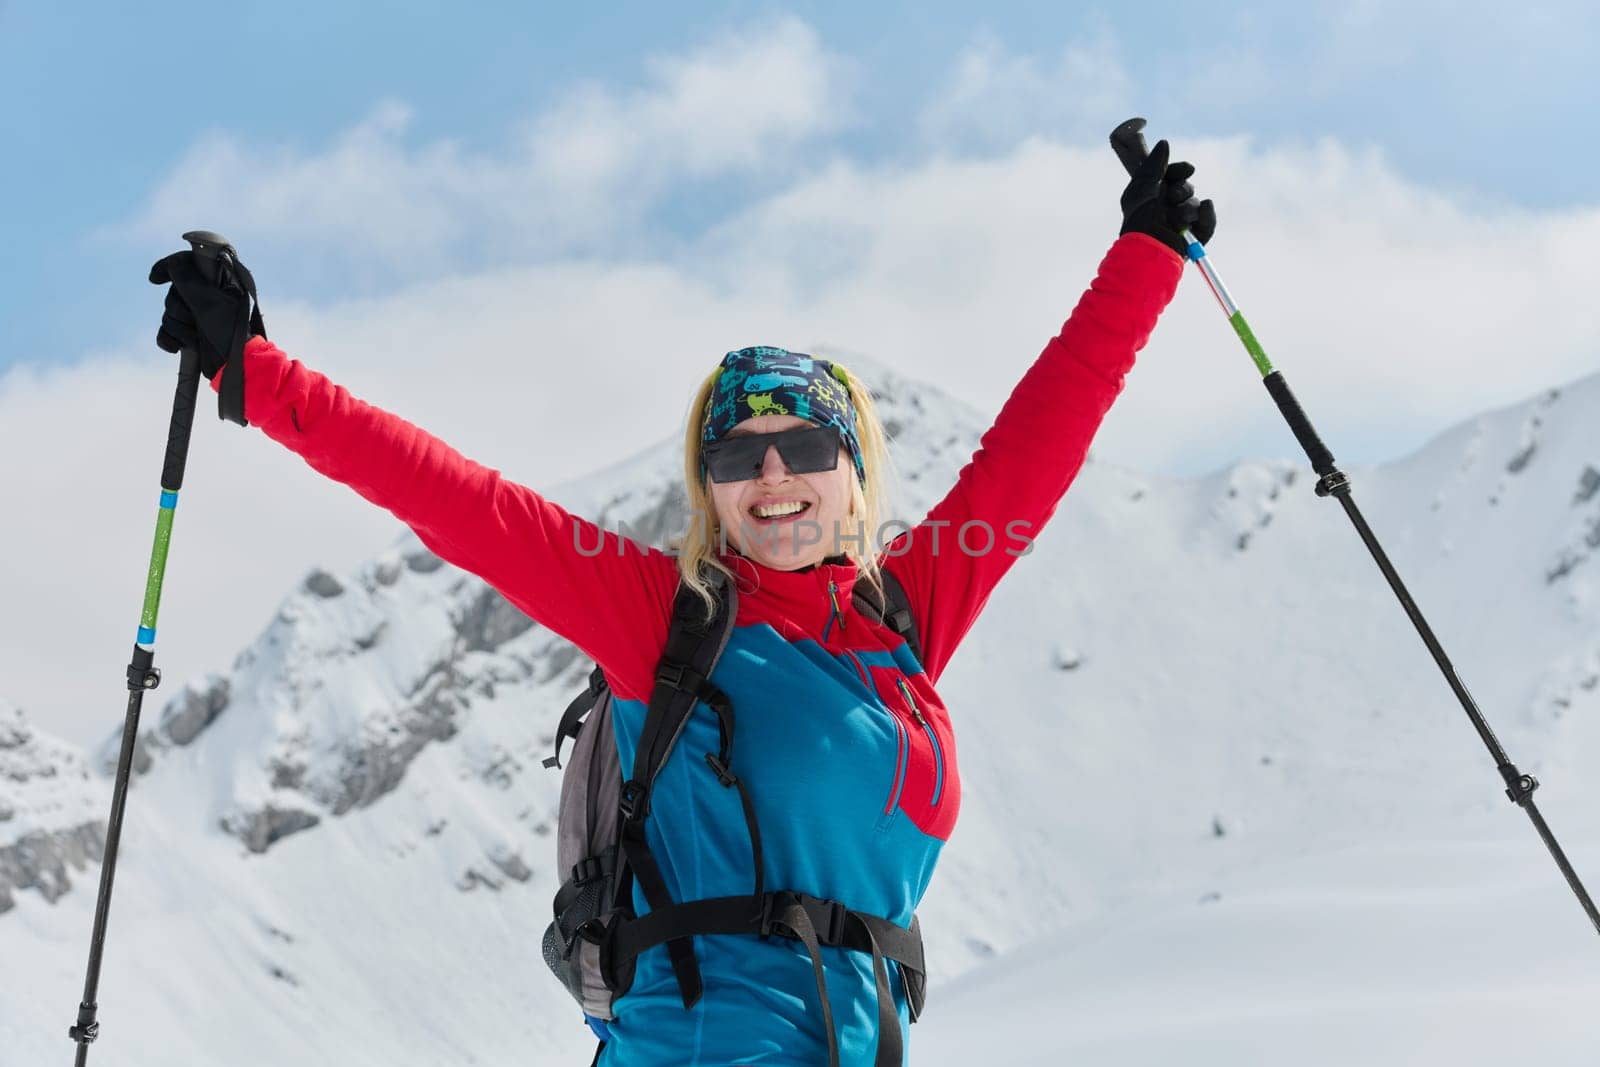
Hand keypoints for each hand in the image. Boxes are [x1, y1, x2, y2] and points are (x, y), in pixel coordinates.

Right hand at [148, 250, 261, 380]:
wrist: (237, 366)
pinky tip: (176, 347)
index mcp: (217, 282)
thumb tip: (173, 264)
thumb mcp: (210, 303)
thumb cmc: (230, 333)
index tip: (155, 279)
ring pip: (169, 313)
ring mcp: (198, 315)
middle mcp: (206, 296)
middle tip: (196, 321)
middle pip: (173, 292)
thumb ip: (189, 281)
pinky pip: (166, 331)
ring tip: (195, 337)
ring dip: (179, 328)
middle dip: (180, 310)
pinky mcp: (191, 333)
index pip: (187, 263)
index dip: (167, 267)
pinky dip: (168, 339)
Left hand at [1119, 139, 1215, 257]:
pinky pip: (1208, 221)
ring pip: (1195, 204)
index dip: (1180, 170)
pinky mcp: (1194, 236)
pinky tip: (1201, 213)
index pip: (1173, 175)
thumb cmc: (1139, 219)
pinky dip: (1207, 216)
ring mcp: (1181, 222)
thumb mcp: (1142, 188)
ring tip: (1174, 218)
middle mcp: (1167, 207)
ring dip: (1186, 208)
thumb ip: (1153, 165)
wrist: (1148, 246)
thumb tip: (1164, 143)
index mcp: (1154, 195)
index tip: (1187, 169)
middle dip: (1182, 190)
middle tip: (1171, 197)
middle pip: (1186, 187)